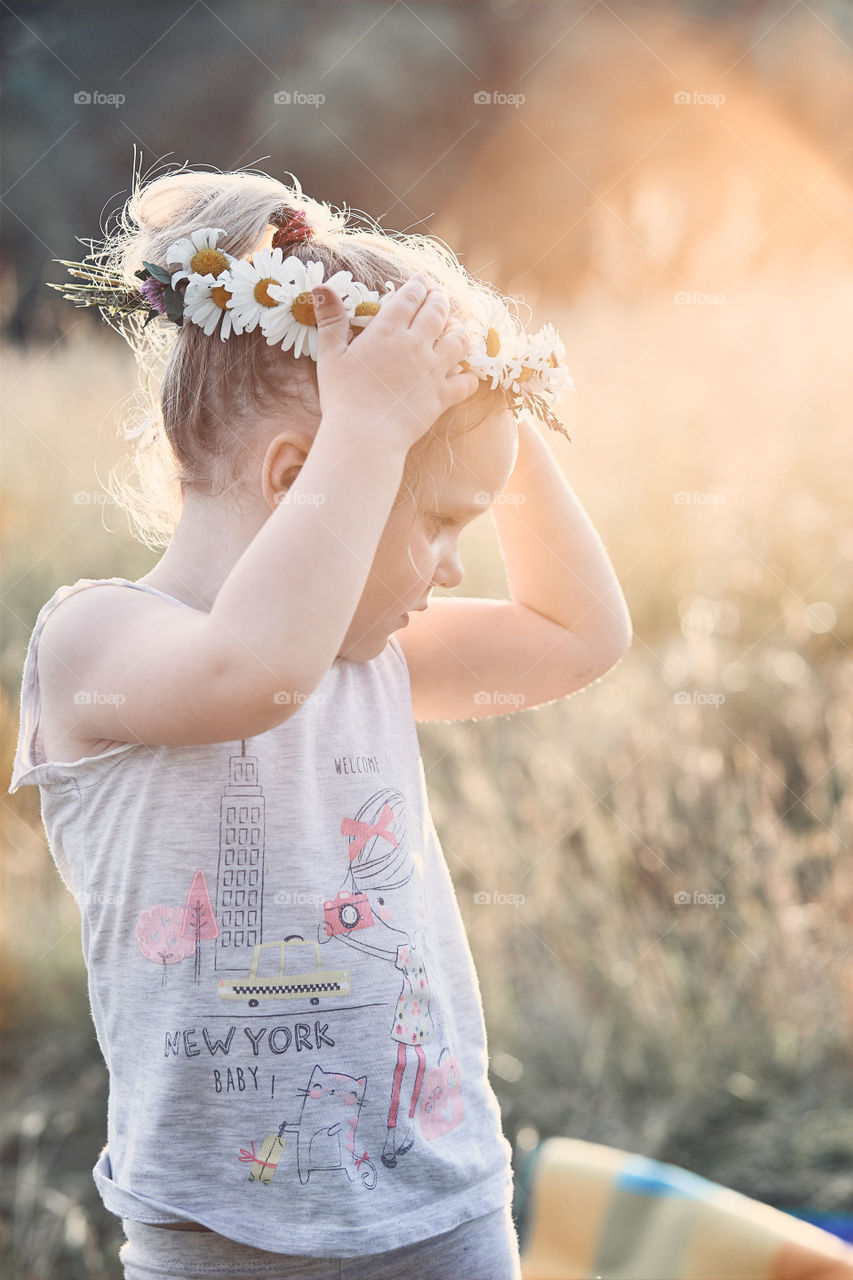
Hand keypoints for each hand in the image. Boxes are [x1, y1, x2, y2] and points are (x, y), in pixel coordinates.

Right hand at [311, 272, 478, 450]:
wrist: (364, 434)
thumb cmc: (342, 396)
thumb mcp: (331, 355)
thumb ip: (330, 319)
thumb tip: (320, 287)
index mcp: (388, 330)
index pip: (410, 297)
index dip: (418, 285)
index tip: (422, 280)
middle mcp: (415, 344)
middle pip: (437, 312)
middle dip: (440, 300)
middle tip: (439, 296)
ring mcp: (433, 370)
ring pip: (458, 340)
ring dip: (458, 330)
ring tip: (454, 327)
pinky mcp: (442, 396)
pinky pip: (467, 381)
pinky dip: (469, 376)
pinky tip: (464, 374)